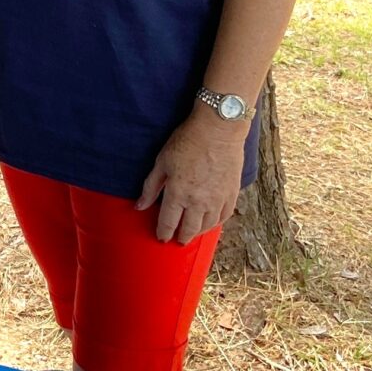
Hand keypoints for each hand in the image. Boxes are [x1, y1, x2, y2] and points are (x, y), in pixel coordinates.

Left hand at [137, 112, 244, 243]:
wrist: (218, 130)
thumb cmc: (187, 142)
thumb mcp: (161, 162)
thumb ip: (150, 187)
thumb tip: (139, 207)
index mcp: (177, 194)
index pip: (168, 223)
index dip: (163, 233)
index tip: (161, 238)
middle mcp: (198, 202)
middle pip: (188, 229)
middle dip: (181, 237)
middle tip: (177, 241)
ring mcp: (217, 200)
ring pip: (207, 226)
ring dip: (198, 232)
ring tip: (192, 233)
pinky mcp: (231, 194)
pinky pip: (224, 217)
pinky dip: (215, 223)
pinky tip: (210, 223)